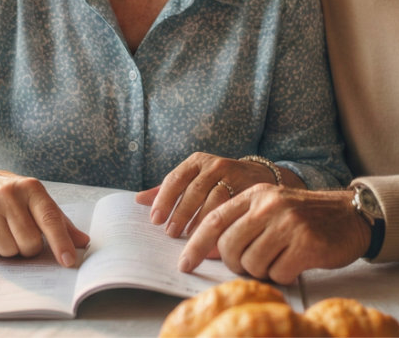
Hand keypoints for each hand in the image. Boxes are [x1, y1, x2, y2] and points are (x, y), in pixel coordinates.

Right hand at [0, 165, 89, 267]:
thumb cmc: (13, 196)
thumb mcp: (37, 200)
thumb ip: (60, 222)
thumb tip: (83, 242)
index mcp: (31, 188)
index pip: (49, 219)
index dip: (60, 242)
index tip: (68, 261)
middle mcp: (8, 194)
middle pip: (29, 242)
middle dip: (30, 248)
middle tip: (24, 237)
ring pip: (9, 250)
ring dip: (11, 250)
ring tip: (6, 231)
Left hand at [135, 152, 293, 237]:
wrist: (261, 177)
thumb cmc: (219, 182)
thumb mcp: (194, 180)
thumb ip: (168, 189)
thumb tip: (138, 200)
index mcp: (198, 162)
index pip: (175, 178)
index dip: (164, 199)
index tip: (156, 220)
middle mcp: (216, 165)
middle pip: (194, 189)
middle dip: (181, 213)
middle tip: (171, 233)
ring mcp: (235, 175)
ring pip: (214, 199)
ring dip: (199, 220)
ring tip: (188, 237)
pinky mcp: (250, 189)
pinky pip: (233, 208)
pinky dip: (221, 224)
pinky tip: (212, 238)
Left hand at [178, 186, 367, 285]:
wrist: (351, 216)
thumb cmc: (306, 218)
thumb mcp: (271, 207)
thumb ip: (243, 221)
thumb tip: (207, 250)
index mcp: (256, 194)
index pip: (214, 220)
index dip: (195, 244)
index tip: (185, 264)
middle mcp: (270, 205)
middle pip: (229, 247)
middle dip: (235, 264)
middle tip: (250, 264)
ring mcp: (289, 223)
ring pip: (252, 264)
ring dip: (263, 270)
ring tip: (279, 258)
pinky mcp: (307, 244)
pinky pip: (278, 273)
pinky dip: (284, 275)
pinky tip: (296, 263)